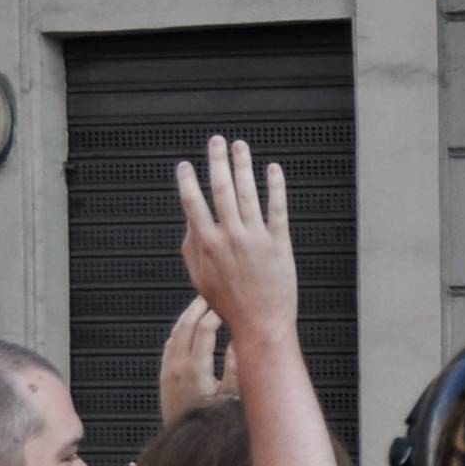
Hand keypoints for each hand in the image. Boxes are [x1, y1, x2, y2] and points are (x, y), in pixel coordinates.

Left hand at [157, 300, 233, 424]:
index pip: (204, 330)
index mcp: (196, 369)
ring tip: (201, 305)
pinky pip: (170, 344)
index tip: (227, 307)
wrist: (187, 443)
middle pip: (186, 325)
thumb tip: (238, 341)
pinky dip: (180, 330)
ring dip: (188, 316)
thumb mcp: (232, 397)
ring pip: (175, 332)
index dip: (216, 314)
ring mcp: (168, 369)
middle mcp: (178, 366)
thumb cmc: (214, 423)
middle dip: (199, 307)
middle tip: (212, 295)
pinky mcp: (164, 375)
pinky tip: (188, 327)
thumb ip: (236, 367)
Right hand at [175, 135, 299, 348]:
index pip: (193, 204)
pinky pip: (277, 209)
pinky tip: (273, 169)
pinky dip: (275, 187)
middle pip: (221, 190)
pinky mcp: (279, 244)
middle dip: (217, 162)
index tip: (185, 166)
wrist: (262, 324)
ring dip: (243, 166)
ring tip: (240, 146)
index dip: (187, 181)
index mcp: (207, 244)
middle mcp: (230, 237)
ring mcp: (255, 239)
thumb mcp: (200, 278)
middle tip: (215, 141)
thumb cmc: (230, 304)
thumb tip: (189, 221)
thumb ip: (191, 247)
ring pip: (247, 194)